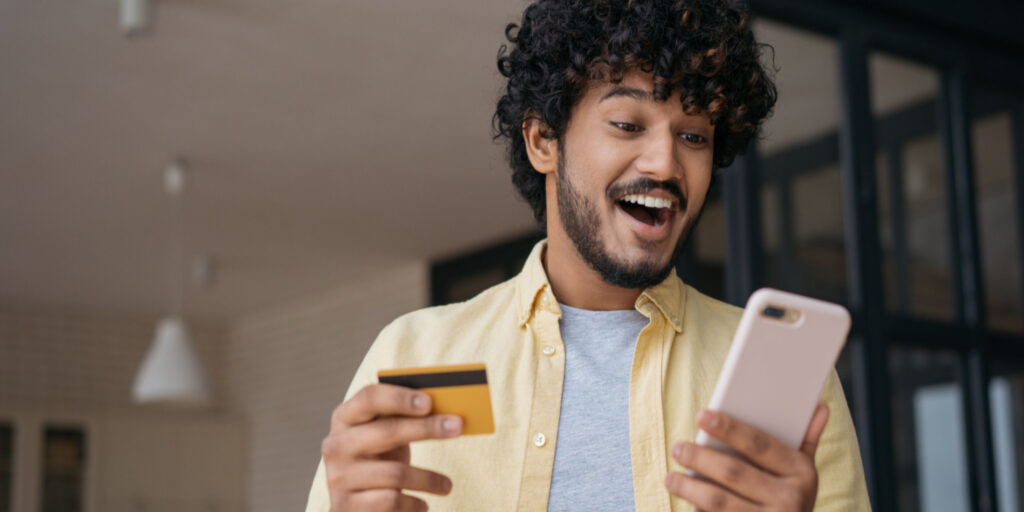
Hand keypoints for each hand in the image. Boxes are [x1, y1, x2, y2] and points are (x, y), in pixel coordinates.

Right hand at [320, 383, 463, 510]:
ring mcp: (339, 477)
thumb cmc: (379, 460)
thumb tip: (448, 412)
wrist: (356, 505)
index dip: (400, 398)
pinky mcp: (345, 506)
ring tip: (447, 486)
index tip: (430, 402)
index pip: (369, 398)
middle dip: (427, 428)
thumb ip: (405, 419)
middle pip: (387, 431)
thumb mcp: (387, 437)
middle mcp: (336, 445)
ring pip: (395, 474)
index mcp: (344, 418)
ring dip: (428, 479)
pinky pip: (391, 501)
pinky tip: (423, 505)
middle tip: (458, 427)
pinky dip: (414, 504)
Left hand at [665, 402, 829, 511]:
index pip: (759, 444)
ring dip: (689, 487)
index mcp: (802, 473)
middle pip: (733, 472)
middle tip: (678, 447)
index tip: (701, 415)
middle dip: (700, 457)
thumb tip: (819, 405)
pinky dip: (697, 511)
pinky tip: (685, 500)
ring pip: (718, 501)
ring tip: (671, 477)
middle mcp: (789, 501)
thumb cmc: (792, 498)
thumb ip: (806, 438)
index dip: (729, 428)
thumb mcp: (805, 472)